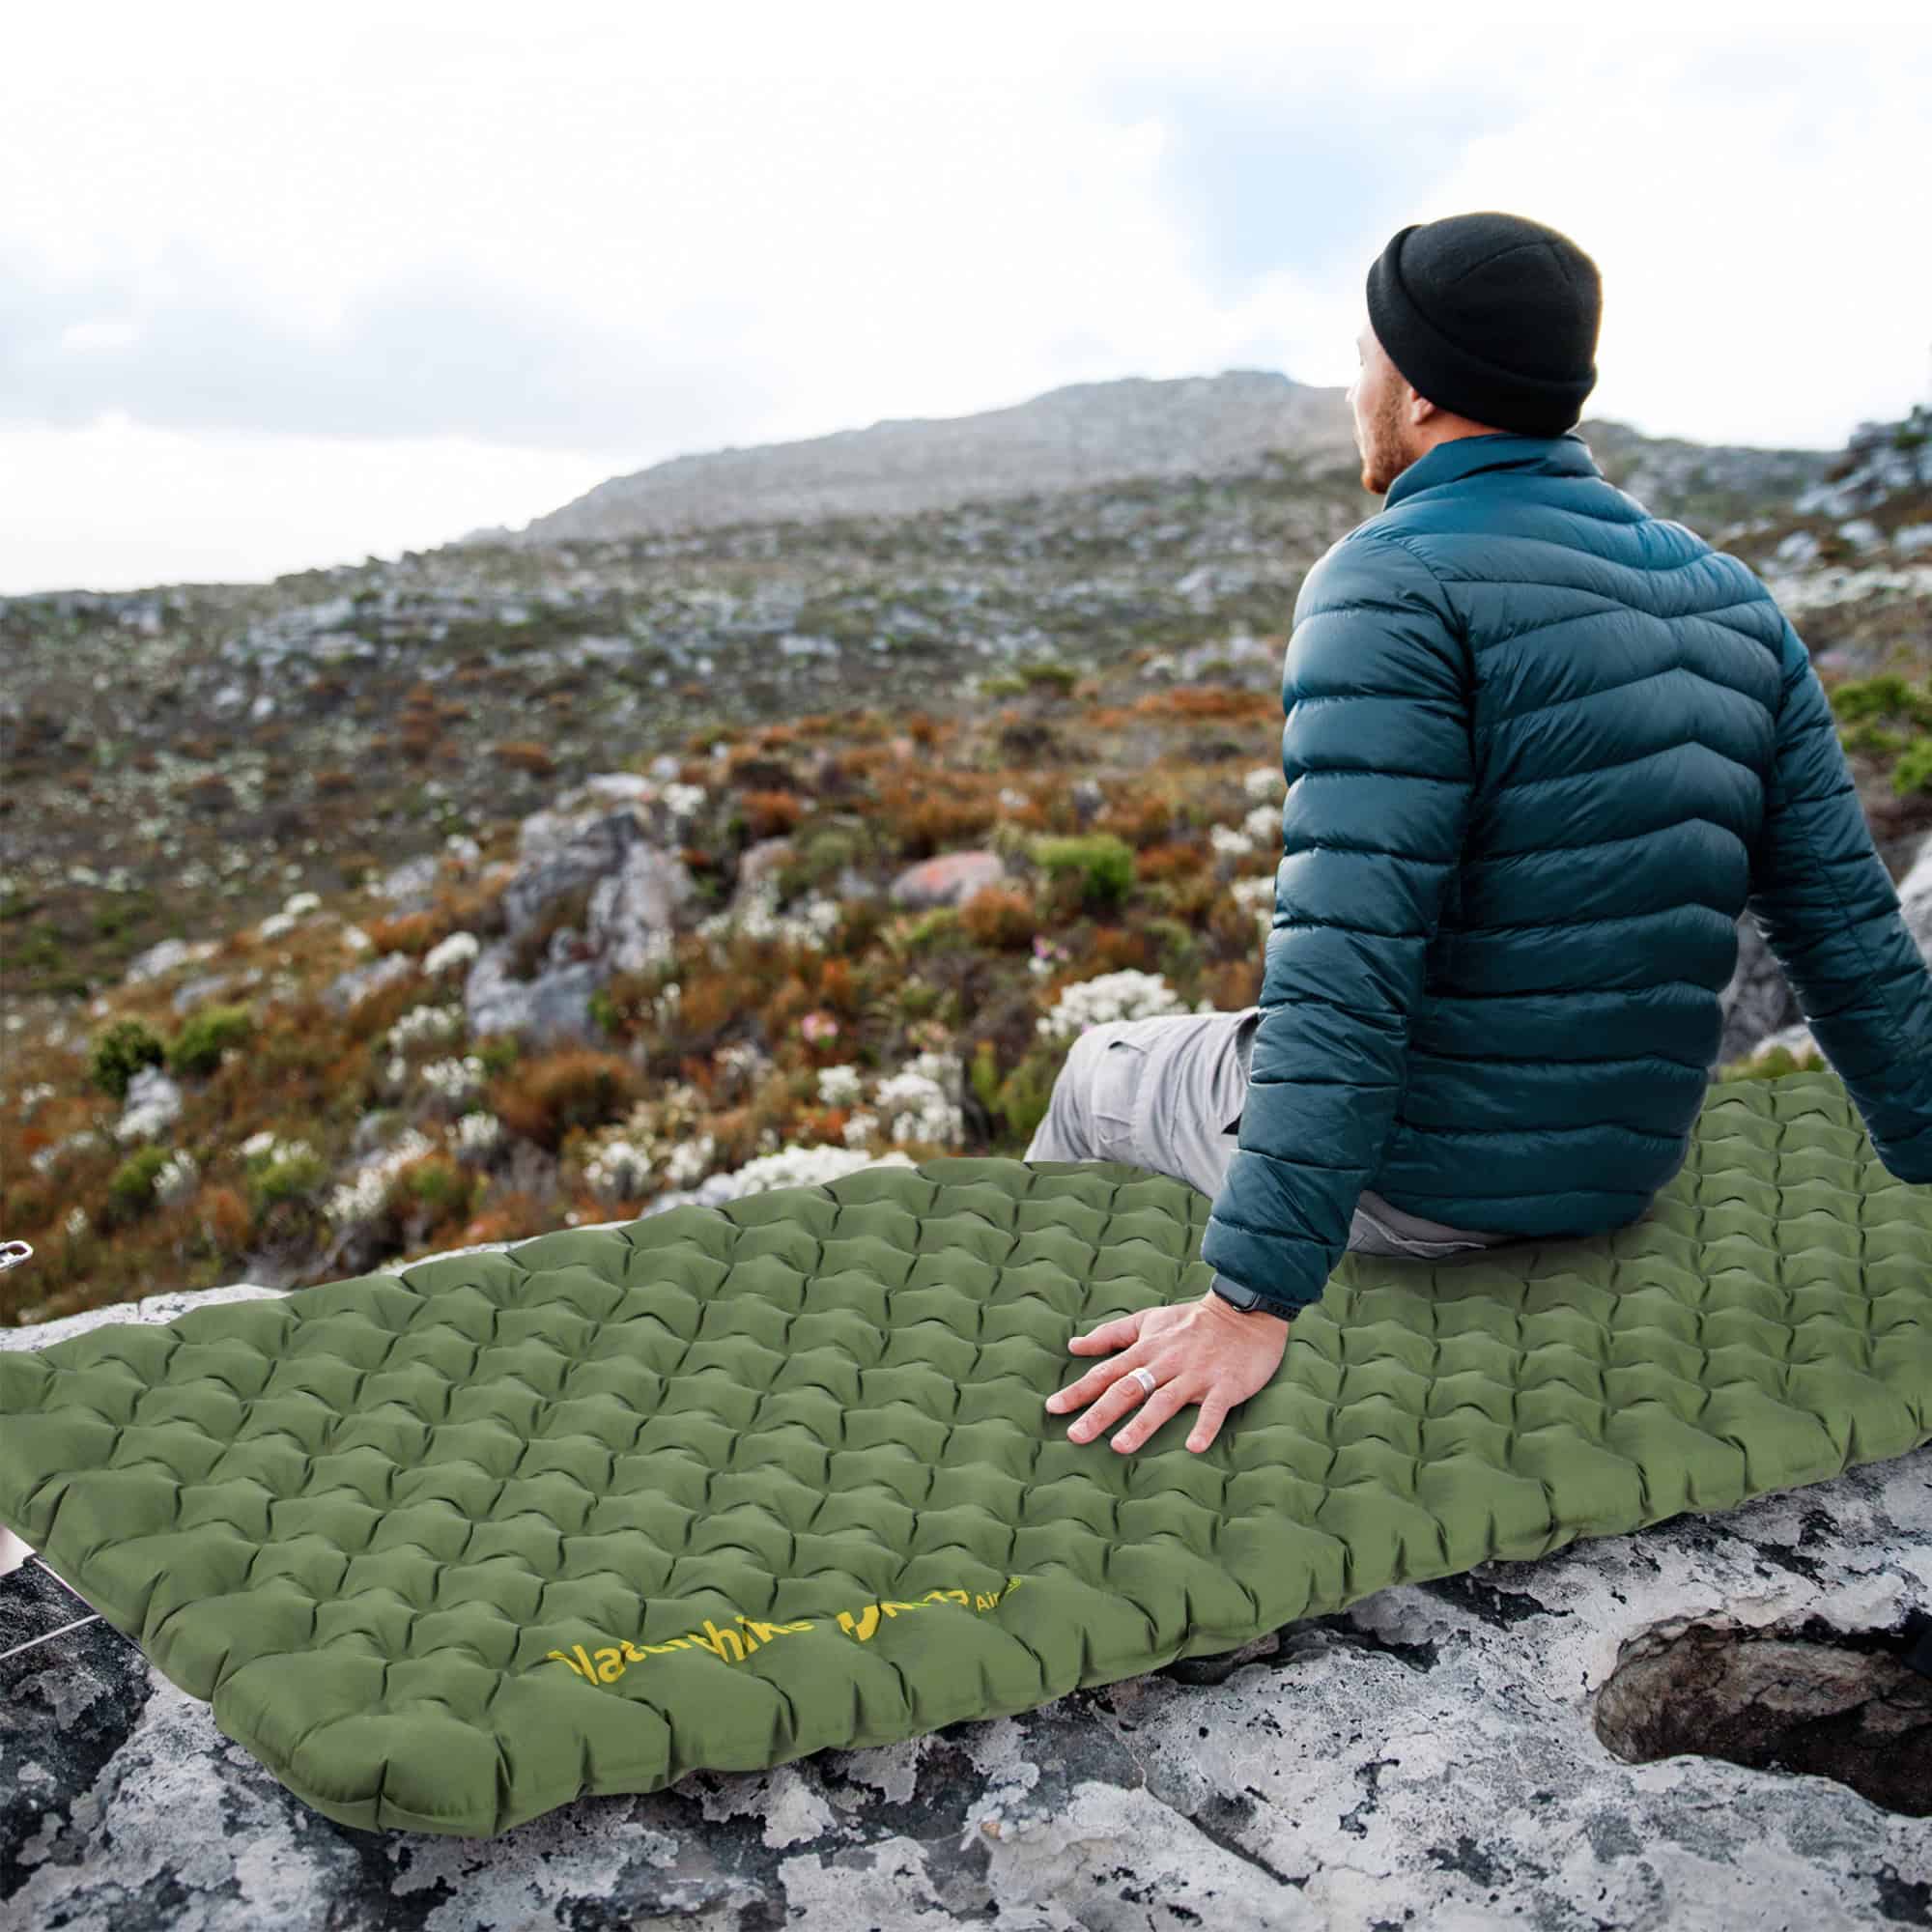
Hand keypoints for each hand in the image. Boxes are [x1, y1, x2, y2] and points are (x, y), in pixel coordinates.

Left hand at [1043, 1290, 1291, 1454]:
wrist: (1244, 1312)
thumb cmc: (1192, 1322)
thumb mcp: (1148, 1321)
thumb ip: (1112, 1334)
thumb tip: (1074, 1345)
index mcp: (1146, 1350)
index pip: (1106, 1372)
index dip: (1079, 1390)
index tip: (1053, 1408)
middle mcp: (1166, 1362)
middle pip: (1128, 1388)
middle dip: (1100, 1413)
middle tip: (1075, 1436)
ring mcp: (1196, 1374)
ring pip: (1164, 1400)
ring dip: (1142, 1424)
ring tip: (1120, 1447)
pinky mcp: (1225, 1385)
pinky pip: (1214, 1409)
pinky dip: (1204, 1426)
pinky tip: (1194, 1447)